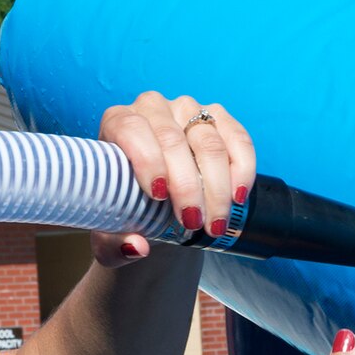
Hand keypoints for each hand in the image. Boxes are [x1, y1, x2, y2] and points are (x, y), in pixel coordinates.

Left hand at [93, 93, 257, 266]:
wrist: (154, 207)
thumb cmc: (127, 215)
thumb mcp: (111, 236)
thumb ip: (115, 245)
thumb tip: (138, 246)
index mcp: (116, 123)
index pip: (130, 129)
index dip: (147, 159)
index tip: (159, 195)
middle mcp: (151, 108)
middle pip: (173, 139)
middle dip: (187, 186)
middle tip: (193, 223)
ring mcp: (188, 109)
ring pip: (208, 141)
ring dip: (216, 186)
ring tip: (215, 223)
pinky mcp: (218, 118)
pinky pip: (237, 138)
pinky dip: (242, 168)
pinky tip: (237, 197)